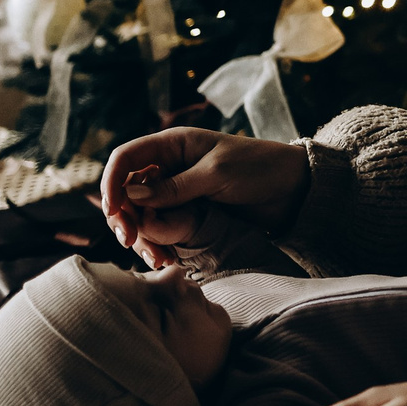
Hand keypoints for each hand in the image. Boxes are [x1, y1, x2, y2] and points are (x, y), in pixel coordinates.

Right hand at [99, 128, 311, 266]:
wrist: (294, 190)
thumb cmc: (260, 168)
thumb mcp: (216, 174)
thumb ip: (175, 186)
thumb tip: (131, 194)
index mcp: (172, 145)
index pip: (126, 158)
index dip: (112, 182)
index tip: (113, 211)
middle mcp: (169, 167)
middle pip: (127, 191)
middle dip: (124, 217)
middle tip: (130, 242)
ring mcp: (178, 193)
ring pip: (141, 215)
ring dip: (142, 238)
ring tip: (158, 260)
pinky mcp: (188, 215)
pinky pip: (162, 230)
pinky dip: (159, 245)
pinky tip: (168, 261)